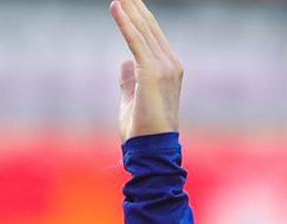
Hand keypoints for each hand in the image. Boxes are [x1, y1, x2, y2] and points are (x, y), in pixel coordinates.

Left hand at [109, 0, 181, 141]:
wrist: (151, 148)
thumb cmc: (142, 130)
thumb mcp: (132, 99)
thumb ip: (130, 80)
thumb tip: (125, 63)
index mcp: (168, 68)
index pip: (151, 35)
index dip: (138, 15)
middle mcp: (170, 63)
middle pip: (149, 26)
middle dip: (135, 5)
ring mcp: (164, 66)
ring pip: (142, 29)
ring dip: (129, 7)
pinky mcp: (152, 72)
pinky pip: (135, 41)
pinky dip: (125, 22)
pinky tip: (116, 6)